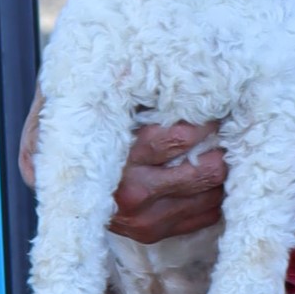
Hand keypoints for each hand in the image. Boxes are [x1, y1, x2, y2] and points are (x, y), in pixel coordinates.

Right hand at [19, 90, 226, 241]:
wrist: (60, 187)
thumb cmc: (82, 134)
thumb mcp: (91, 109)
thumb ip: (118, 91)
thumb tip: (154, 59)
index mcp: (118, 158)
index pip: (173, 139)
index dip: (202, 122)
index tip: (215, 105)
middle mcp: (131, 194)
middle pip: (201, 171)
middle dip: (223, 147)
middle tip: (234, 127)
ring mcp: (144, 220)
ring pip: (209, 196)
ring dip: (226, 170)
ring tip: (232, 147)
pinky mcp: (153, 234)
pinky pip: (204, 217)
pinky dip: (219, 195)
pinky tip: (222, 175)